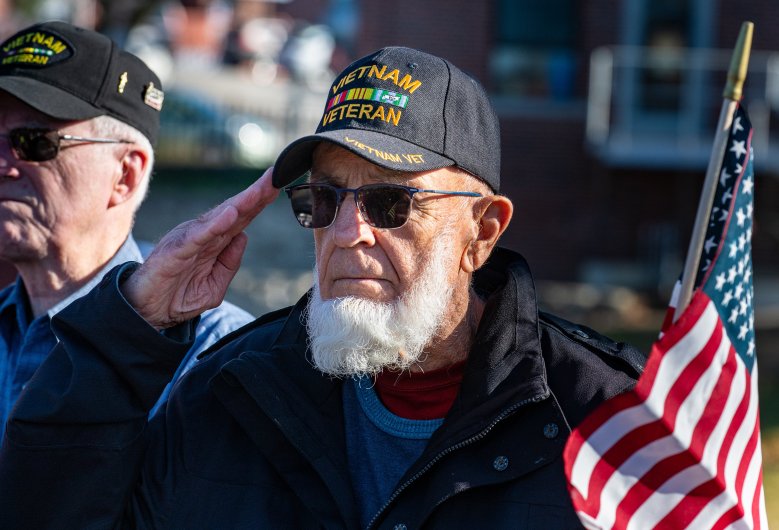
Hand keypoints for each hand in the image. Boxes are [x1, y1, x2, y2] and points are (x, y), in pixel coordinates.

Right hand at [123, 167, 279, 327]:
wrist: (146, 314)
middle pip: (234, 211)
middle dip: (256, 194)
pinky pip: (197, 236)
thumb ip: (229, 263)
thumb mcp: (214, 285)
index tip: (278, 185)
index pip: (241, 218)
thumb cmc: (177, 296)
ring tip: (259, 190)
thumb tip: (243, 237)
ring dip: (240, 203)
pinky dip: (214, 225)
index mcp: (214, 242)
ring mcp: (189, 241)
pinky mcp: (175, 251)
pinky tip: (230, 215)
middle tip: (275, 177)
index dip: (259, 202)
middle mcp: (202, 235)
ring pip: (218, 218)